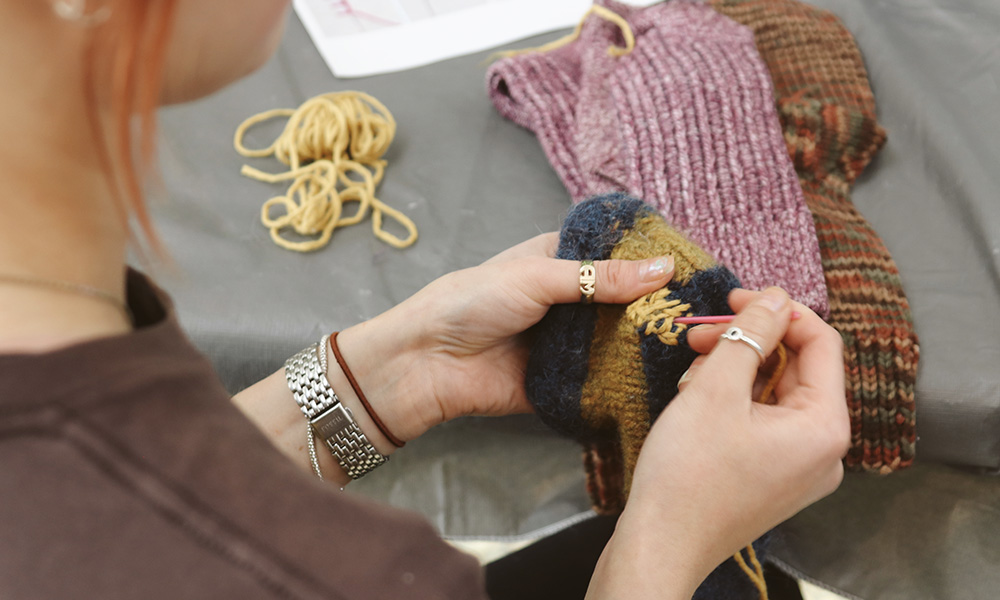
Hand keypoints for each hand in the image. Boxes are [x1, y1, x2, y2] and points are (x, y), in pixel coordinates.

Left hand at [336, 233, 676, 441]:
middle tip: (704, 316)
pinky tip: (665, 381)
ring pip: (620, 342)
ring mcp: (570, 343)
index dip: (653, 263)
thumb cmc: (472, 302)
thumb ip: (601, 278)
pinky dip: (627, 381)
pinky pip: (603, 381)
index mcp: (562, 262)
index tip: (699, 270)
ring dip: (647, 346)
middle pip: (626, 303)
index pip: (618, 258)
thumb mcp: (539, 278)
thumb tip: (664, 268)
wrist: (429, 363)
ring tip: (696, 349)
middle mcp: (571, 301)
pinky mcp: (565, 382)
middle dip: (658, 310)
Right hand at [587, 288, 849, 598]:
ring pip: (773, 392)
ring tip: (691, 373)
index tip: (736, 297)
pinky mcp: (772, 476)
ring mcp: (798, 467)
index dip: (779, 311)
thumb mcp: (715, 389)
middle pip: (795, 368)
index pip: (822, 343)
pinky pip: (762, 420)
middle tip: (701, 334)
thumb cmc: (687, 474)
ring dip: (734, 370)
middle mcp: (823, 450)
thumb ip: (750, 334)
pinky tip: (695, 398)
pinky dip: (732, 400)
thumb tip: (775, 297)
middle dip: (747, 343)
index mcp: (825, 427)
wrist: (660, 544)